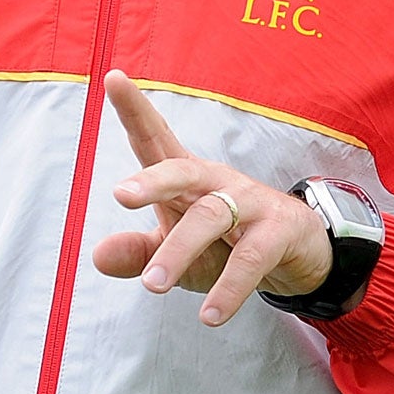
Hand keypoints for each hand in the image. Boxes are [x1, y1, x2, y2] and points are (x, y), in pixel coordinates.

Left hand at [90, 71, 333, 325]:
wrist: (297, 254)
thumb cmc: (225, 246)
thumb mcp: (179, 254)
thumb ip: (140, 254)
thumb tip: (97, 256)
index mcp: (187, 179)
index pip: (156, 139)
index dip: (135, 109)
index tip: (113, 77)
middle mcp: (215, 181)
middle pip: (182, 170)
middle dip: (153, 179)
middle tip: (122, 195)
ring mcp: (249, 202)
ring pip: (211, 217)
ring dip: (180, 250)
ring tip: (153, 285)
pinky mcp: (278, 230)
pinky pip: (250, 258)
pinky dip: (228, 287)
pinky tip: (209, 315)